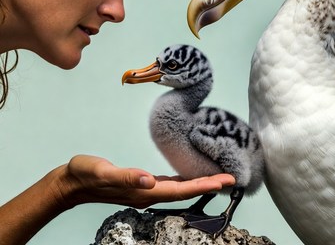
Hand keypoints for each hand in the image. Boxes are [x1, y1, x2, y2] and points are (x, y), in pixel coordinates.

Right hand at [58, 155, 235, 209]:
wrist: (72, 183)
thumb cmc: (86, 174)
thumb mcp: (103, 172)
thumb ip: (126, 176)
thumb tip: (149, 180)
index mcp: (143, 190)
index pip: (180, 190)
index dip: (203, 186)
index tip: (224, 182)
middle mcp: (148, 193)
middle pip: (185, 191)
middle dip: (209, 186)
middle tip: (231, 179)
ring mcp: (146, 190)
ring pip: (179, 188)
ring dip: (199, 184)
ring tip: (217, 178)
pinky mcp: (142, 184)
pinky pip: (170, 184)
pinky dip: (184, 180)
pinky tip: (188, 176)